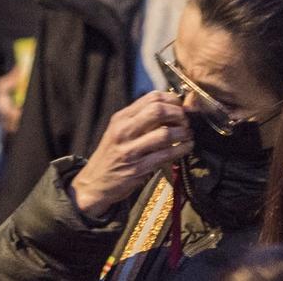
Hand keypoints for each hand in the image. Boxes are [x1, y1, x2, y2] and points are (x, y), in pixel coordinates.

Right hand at [68, 92, 191, 218]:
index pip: (151, 98)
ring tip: (188, 135)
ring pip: (164, 134)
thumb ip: (143, 118)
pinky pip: (165, 155)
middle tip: (186, 121)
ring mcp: (130, 150)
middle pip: (158, 111)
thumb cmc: (112, 154)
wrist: (94, 183)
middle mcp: (123, 131)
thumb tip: (173, 106)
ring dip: (183, 133)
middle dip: (178, 114)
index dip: (172, 100)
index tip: (181, 107)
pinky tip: (186, 148)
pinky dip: (181, 150)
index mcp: (121, 118)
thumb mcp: (121, 131)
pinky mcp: (137, 168)